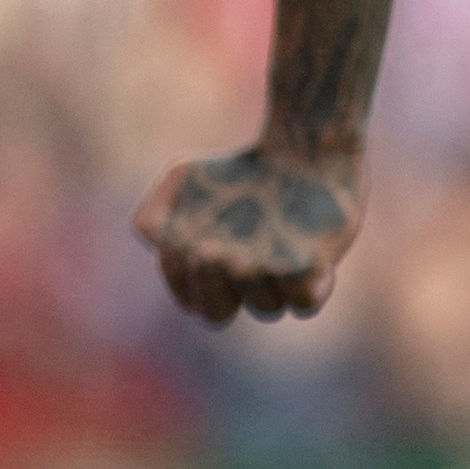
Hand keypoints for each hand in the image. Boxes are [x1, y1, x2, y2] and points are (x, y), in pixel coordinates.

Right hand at [132, 145, 362, 322]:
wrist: (301, 154)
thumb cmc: (239, 169)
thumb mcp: (181, 178)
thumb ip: (152, 215)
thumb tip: (160, 248)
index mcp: (209, 273)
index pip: (190, 302)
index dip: (186, 282)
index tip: (190, 247)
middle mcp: (243, 283)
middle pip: (219, 314)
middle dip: (213, 285)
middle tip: (217, 249)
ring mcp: (280, 281)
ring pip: (264, 306)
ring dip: (258, 274)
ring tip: (264, 230)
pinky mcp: (317, 275)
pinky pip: (304, 303)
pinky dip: (299, 283)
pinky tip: (300, 251)